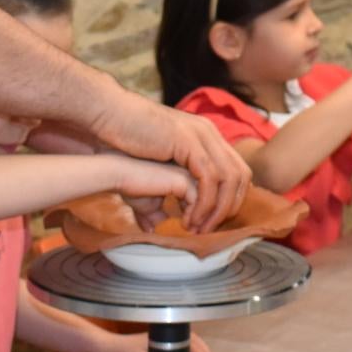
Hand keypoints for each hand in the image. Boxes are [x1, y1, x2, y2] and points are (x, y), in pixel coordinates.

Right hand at [85, 89, 251, 232]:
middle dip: (230, 207)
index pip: (237, 171)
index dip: (233, 199)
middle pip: (241, 176)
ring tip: (199, 229)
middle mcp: (209, 133)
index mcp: (206, 136)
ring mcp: (201, 135)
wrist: (109, 121)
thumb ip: (160, 197)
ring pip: (229, 179)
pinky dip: (203, 203)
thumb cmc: (123, 145)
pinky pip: (209, 178)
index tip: (215, 222)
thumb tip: (156, 224)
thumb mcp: (151, 175)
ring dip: (217, 210)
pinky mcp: (188, 140)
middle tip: (211, 230)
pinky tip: (188, 218)